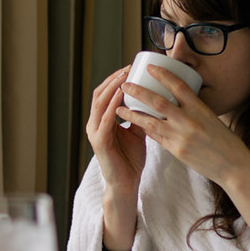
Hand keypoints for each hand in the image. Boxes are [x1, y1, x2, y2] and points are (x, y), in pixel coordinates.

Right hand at [86, 66, 146, 248]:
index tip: (131, 67)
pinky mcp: (99, 142)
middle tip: (128, 67)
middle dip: (114, 78)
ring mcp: (95, 132)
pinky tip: (121, 96)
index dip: (116, 78)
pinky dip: (112, 106)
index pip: (106, 92)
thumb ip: (140, 116)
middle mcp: (95, 123)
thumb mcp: (138, 132)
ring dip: (112, 87)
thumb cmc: (131, 160)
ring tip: (124, 76)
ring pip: (100, 103)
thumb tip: (154, 99)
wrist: (126, 184)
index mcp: (103, 120)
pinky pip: (105, 120)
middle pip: (100, 93)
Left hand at [116, 65, 245, 183]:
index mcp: (200, 108)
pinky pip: (156, 137)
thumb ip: (194, 109)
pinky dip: (145, 130)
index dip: (162, 74)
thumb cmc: (225, 140)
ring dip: (132, 114)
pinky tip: (135, 125)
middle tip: (125, 85)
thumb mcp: (211, 118)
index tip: (149, 67)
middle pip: (158, 101)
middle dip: (138, 92)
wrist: (233, 166)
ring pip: (150, 121)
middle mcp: (189, 121)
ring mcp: (181, 137)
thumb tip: (177, 99)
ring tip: (119, 108)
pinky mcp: (176, 151)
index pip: (178, 85)